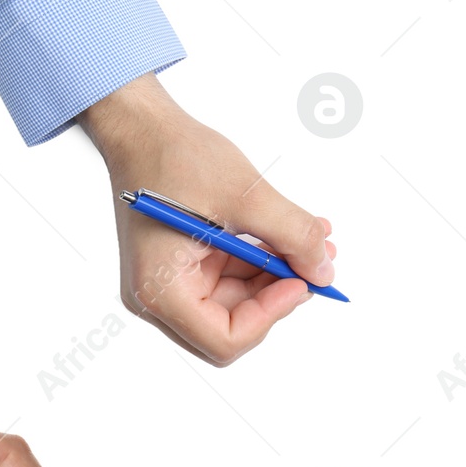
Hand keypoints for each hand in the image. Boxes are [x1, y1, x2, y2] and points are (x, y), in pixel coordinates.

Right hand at [80, 75, 335, 366]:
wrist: (141, 127)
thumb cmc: (173, 155)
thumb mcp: (246, 196)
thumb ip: (292, 236)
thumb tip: (324, 271)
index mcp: (160, 289)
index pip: (225, 340)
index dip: (271, 314)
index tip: (302, 280)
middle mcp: (157, 296)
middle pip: (231, 326)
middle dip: (278, 294)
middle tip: (315, 262)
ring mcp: (167, 282)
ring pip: (236, 302)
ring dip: (275, 274)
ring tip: (310, 240)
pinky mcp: (180, 265)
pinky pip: (228, 277)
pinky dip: (259, 260)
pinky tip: (284, 234)